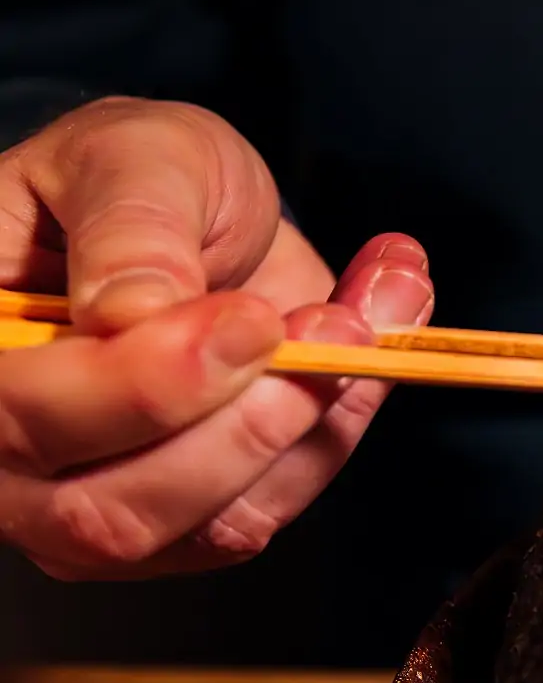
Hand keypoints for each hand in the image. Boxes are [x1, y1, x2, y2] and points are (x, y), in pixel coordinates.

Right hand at [0, 96, 432, 577]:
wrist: (196, 217)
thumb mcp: (130, 156)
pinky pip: (267, 513)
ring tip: (361, 315)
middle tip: (335, 325)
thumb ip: (131, 228)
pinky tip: (366, 347)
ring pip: (205, 527)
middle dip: (245, 424)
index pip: (19, 417)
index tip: (254, 318)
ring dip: (306, 428)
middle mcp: (6, 454)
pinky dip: (334, 434)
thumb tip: (132, 312)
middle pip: (110, 510)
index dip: (145, 386)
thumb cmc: (133, 179)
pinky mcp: (183, 523)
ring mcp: (85, 504)